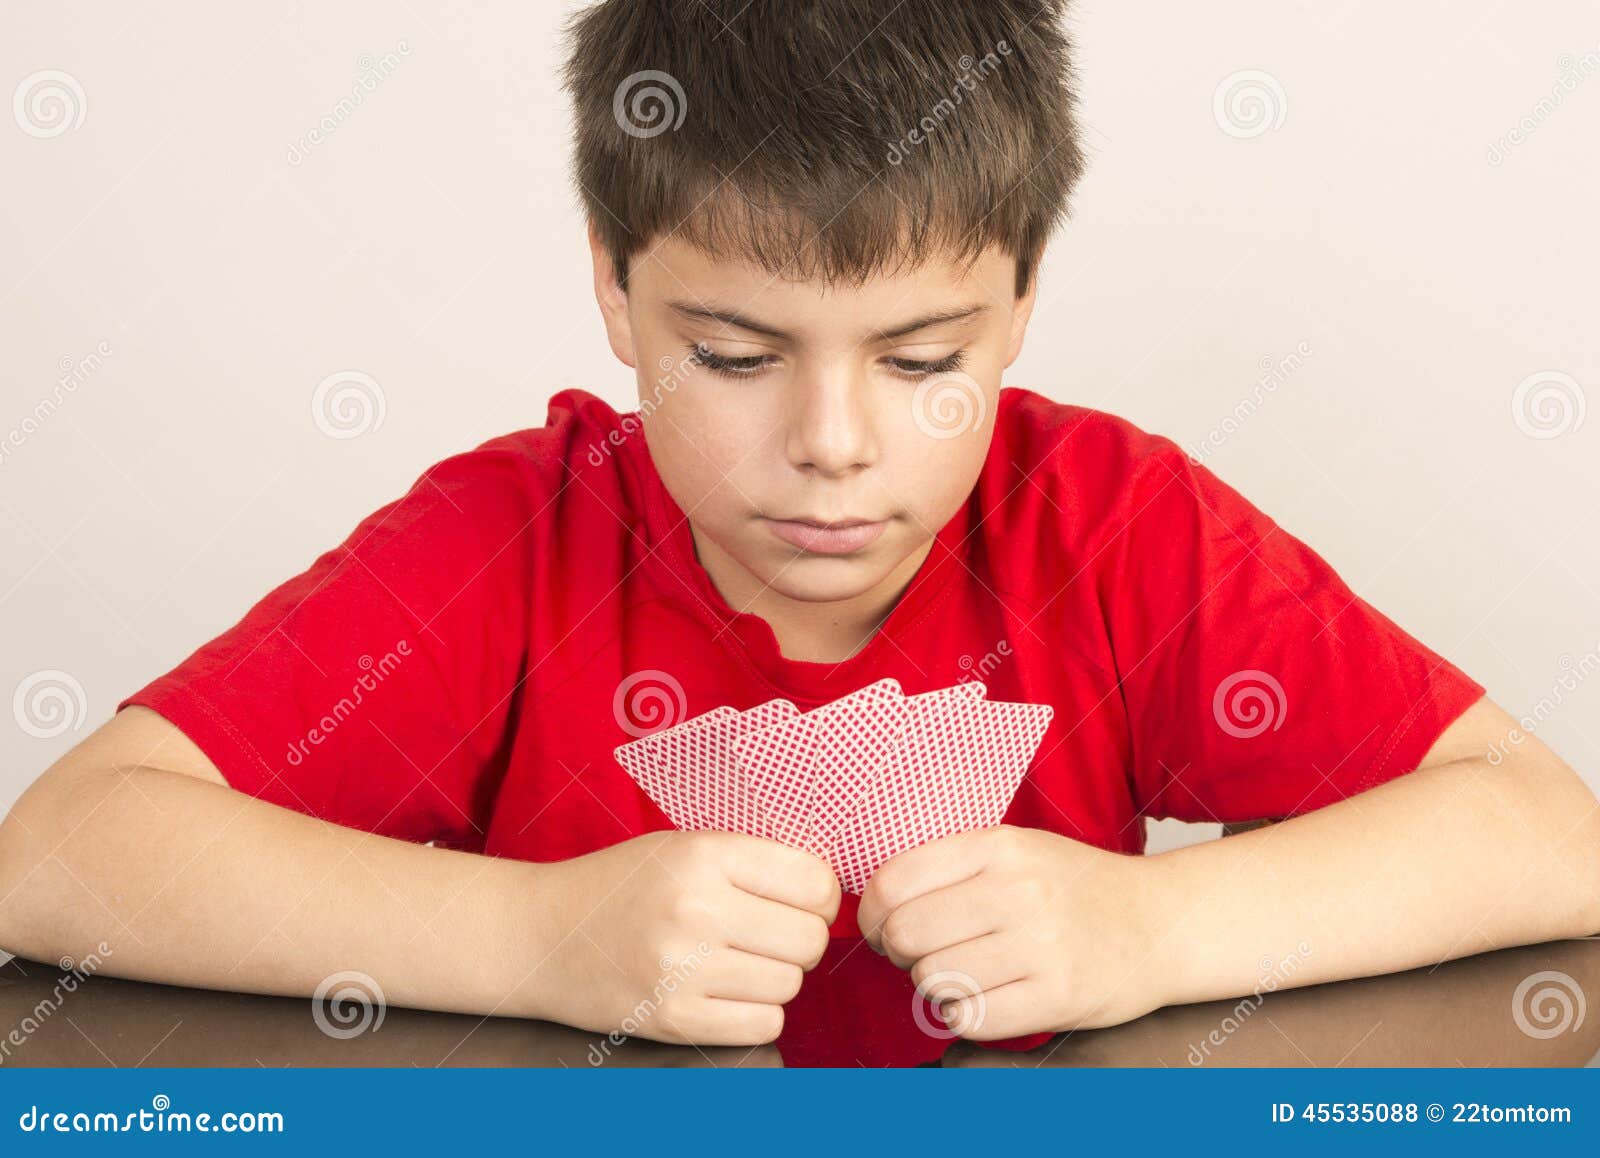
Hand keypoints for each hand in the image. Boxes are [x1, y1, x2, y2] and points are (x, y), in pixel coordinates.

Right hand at [535, 830, 838, 1045]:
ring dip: (777, 976)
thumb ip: (752, 861)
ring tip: (740, 961)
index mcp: (704, 855)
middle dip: (801, 938)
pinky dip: (758, 1012)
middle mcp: (697, 910)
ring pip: (790, 984)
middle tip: (771, 934)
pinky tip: (729, 991)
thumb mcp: (683, 847)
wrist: (542, 934)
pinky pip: (763, 1024)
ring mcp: (683, 970)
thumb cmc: (621, 885)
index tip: (804, 900)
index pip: (814, 882)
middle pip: (809, 939)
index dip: (822, 895)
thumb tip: (830, 891)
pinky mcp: (673, 1019)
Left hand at [857, 825, 1169, 1039]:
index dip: (871, 913)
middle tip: (921, 953)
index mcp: (999, 847)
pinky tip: (985, 998)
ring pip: (932, 980)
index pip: (894, 882)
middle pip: (905, 934)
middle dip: (900, 952)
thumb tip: (872, 903)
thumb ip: (949, 866)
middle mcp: (1018, 891)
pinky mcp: (1060, 996)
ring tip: (963, 973)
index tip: (879, 925)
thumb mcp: (1015, 850)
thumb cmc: (1074, 888)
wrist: (1160, 922)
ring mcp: (1041, 945)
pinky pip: (970, 1019)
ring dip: (935, 985)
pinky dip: (963, 1015)